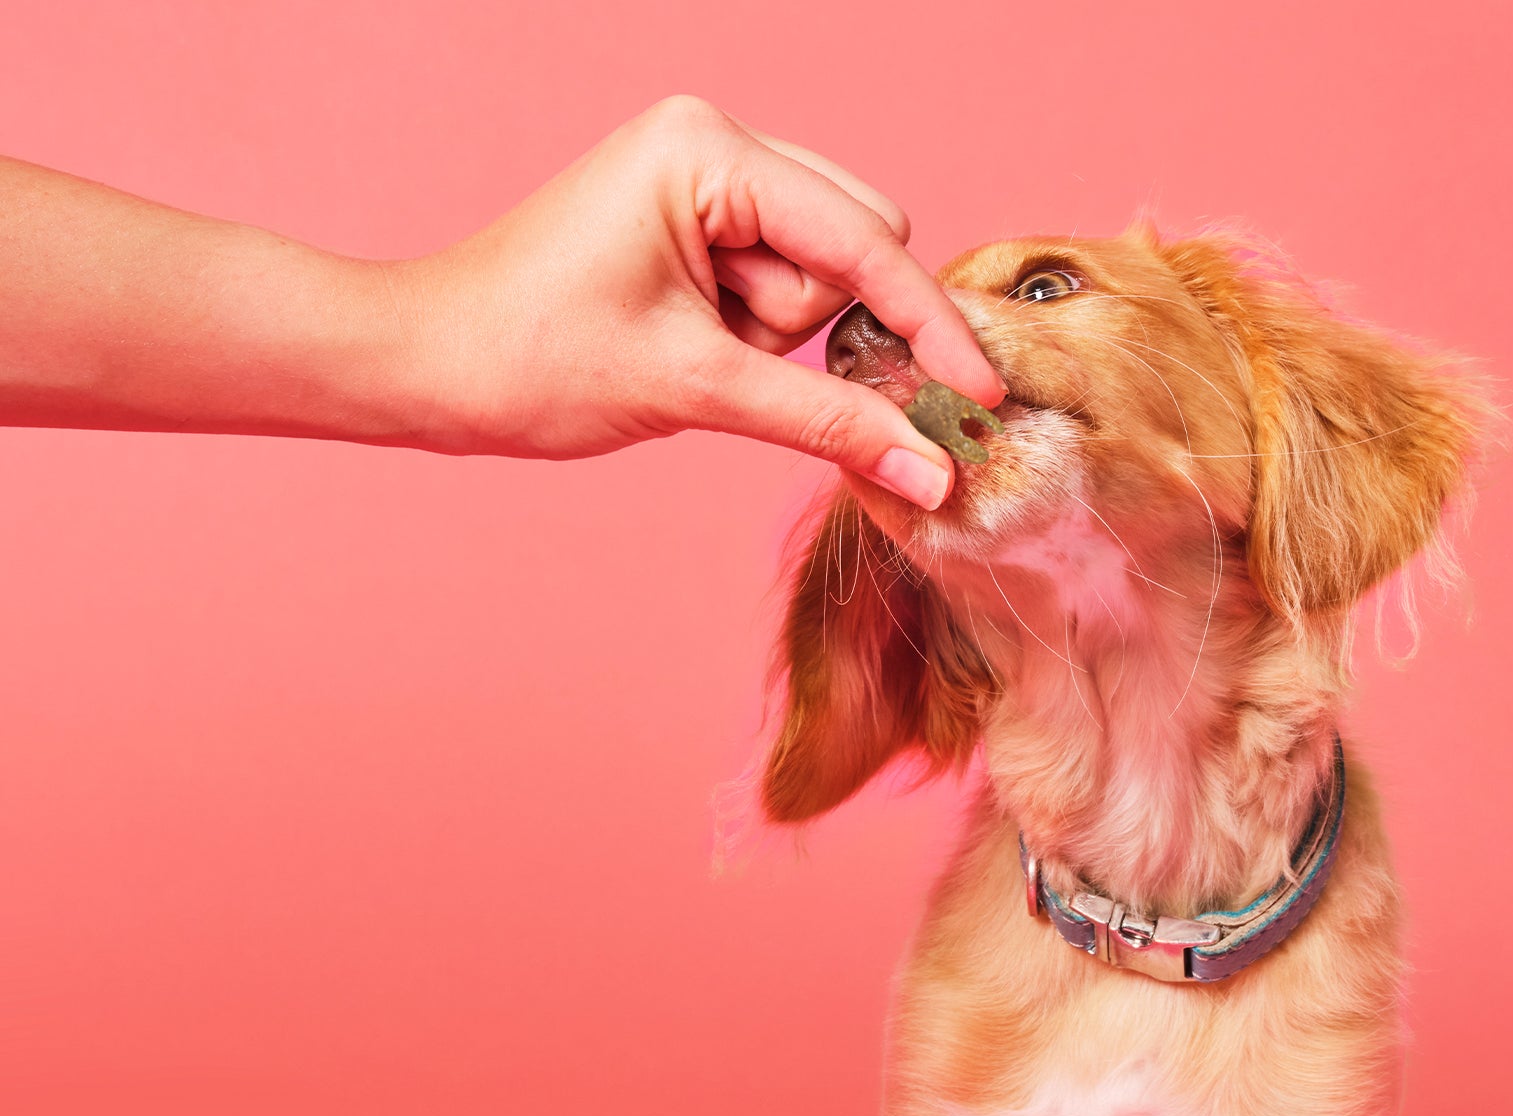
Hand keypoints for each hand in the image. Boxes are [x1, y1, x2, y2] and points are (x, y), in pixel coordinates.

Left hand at [397, 96, 1001, 508]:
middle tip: (729, 363)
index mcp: (709, 150)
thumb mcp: (693, 389)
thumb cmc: (529, 358)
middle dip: (815, 325)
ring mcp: (707, 179)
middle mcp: (716, 143)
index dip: (925, 324)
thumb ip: (827, 421)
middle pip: (856, 245)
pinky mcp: (698, 221)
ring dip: (776, 337)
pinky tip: (689, 346)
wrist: (426, 367)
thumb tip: (931, 471)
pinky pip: (783, 284)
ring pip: (823, 272)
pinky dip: (758, 333)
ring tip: (682, 353)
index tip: (981, 393)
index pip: (862, 241)